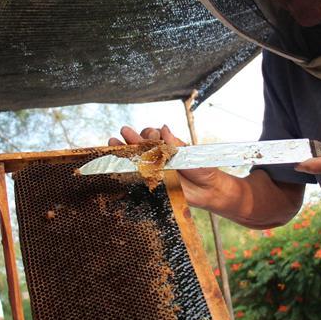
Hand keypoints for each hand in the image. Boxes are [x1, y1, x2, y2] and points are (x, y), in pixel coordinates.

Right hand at [108, 125, 224, 207]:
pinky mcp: (151, 182)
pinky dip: (125, 169)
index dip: (150, 134)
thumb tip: (164, 128)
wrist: (207, 191)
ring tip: (113, 142)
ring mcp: (153, 168)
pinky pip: (136, 175)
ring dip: (124, 149)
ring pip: (135, 157)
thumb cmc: (201, 169)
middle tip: (124, 132)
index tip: (154, 137)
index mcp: (166, 144)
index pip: (153, 135)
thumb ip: (175, 144)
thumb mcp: (190, 155)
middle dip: (132, 138)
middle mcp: (157, 155)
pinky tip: (115, 162)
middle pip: (140, 144)